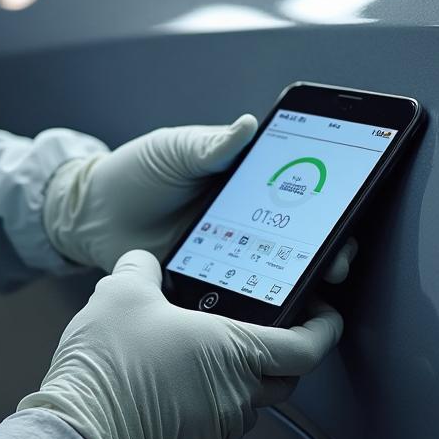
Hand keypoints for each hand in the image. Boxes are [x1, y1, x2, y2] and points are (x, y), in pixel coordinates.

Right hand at [18, 250, 342, 438]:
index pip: (308, 347)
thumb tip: (142, 260)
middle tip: (265, 332)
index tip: (327, 316)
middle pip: (283, 377)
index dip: (325, 329)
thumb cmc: (108, 370)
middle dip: (282, 356)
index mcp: (237, 353)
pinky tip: (172, 389)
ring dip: (236, 382)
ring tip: (201, 357)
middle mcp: (238, 396)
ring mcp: (217, 431)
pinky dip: (205, 407)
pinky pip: (214, 427)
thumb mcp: (120, 294)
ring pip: (246, 403)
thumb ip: (140, 269)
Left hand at [43, 115, 357, 279]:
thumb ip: (211, 145)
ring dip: (300, 283)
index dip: (328, 203)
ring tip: (312, 291)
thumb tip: (248, 125)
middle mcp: (247, 222)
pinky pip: (240, 298)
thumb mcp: (175, 151)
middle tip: (336, 260)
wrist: (91, 215)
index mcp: (247, 184)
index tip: (347, 210)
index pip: (300, 191)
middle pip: (301, 239)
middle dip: (327, 249)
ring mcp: (232, 257)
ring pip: (278, 273)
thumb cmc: (136, 174)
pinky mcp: (209, 285)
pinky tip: (269, 312)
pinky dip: (257, 307)